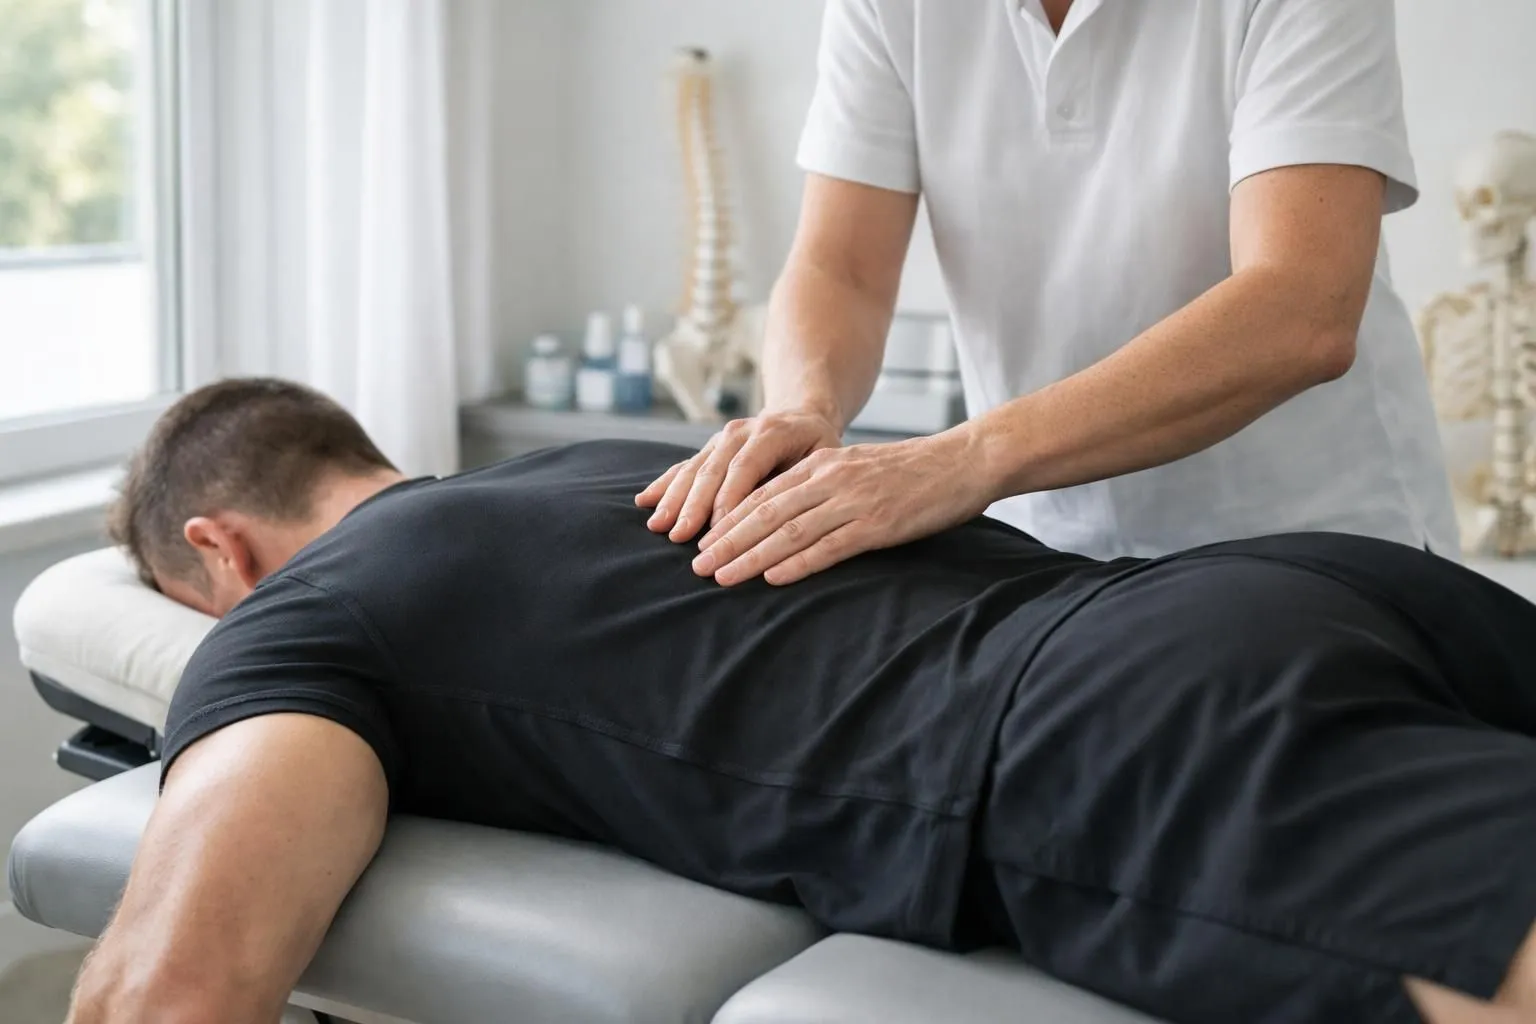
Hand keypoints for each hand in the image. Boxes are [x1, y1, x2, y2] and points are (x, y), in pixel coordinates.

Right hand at [636, 409, 842, 542]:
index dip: (727, 499)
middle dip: (693, 505)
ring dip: (673, 499)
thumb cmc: (818, 445)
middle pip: (712, 470)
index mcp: (771, 432)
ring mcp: (720, 439)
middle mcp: (739, 432)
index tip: (714, 530)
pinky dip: (664, 485)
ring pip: (693, 469)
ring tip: (658, 526)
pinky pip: (683, 466)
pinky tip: (644, 502)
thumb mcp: (824, 456)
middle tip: (679, 536)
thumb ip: (802, 480)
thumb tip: (781, 516)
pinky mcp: (709, 449)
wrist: (801, 414)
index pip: (745, 468)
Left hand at [690, 428, 995, 586]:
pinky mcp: (878, 523)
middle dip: (727, 540)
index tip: (702, 543)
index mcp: (822, 466)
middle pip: (765, 513)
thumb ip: (824, 486)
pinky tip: (773, 578)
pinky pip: (829, 546)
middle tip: (696, 566)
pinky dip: (798, 563)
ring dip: (750, 556)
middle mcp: (830, 480)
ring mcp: (853, 501)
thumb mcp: (859, 469)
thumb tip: (789, 513)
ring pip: (788, 531)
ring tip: (720, 576)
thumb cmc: (914, 471)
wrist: (964, 460)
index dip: (728, 520)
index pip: (763, 494)